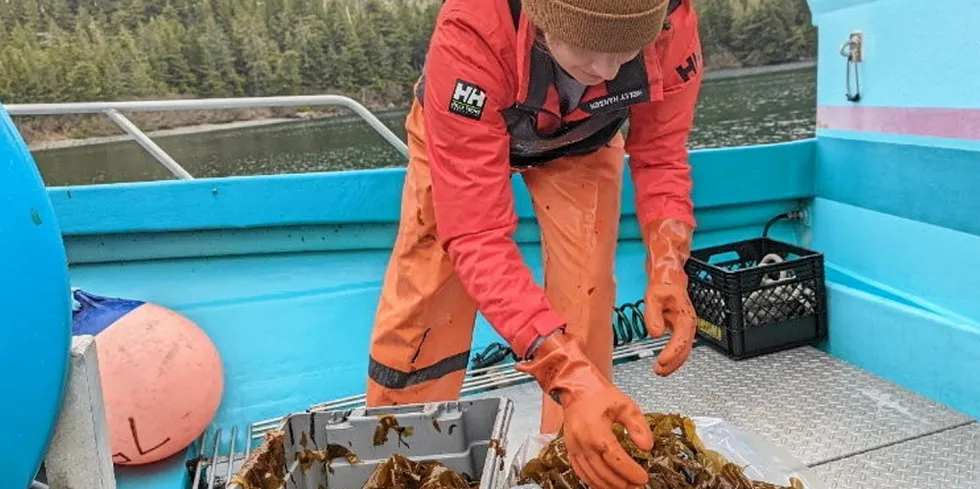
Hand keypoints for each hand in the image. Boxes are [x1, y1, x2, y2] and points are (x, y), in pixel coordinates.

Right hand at [516, 332, 652, 488]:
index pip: (616, 459)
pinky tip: (605, 485)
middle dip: (622, 482)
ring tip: (625, 487)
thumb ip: (638, 426)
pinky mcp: (570, 450)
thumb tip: (647, 447)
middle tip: (637, 485)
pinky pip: (580, 472)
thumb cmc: (600, 395)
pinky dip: (593, 482)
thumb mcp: (626, 405)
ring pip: (591, 476)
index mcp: (597, 431)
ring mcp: (574, 448)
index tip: (644, 478)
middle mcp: (582, 442)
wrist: (576, 388)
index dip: (631, 471)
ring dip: (609, 485)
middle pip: (604, 472)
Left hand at [642, 218, 696, 376]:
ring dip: (674, 362)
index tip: (661, 363)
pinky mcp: (680, 326)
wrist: (668, 274)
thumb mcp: (653, 297)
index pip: (681, 341)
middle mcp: (688, 323)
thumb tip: (654, 334)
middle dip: (674, 363)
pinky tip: (664, 361)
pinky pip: (680, 344)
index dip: (672, 354)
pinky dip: (673, 355)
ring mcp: (685, 325)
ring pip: (684, 349)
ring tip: (661, 371)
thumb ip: (653, 316)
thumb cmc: (662, 283)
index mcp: (685, 316)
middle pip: (685, 349)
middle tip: (659, 371)